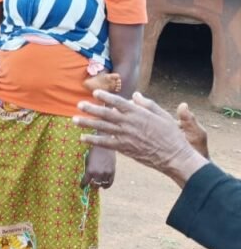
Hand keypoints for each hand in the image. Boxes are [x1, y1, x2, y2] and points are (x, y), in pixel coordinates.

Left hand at [74, 90, 208, 177]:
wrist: (174, 156)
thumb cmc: (171, 134)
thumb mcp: (162, 114)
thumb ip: (147, 104)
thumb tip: (134, 95)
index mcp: (138, 113)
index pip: (118, 102)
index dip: (106, 96)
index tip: (95, 92)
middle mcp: (129, 123)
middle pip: (106, 114)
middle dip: (91, 108)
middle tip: (79, 104)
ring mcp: (125, 136)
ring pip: (102, 127)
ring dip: (87, 123)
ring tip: (74, 120)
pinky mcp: (124, 148)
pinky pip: (105, 143)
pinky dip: (93, 140)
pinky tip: (83, 138)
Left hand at [81, 146, 115, 188]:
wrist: (104, 146)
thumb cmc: (93, 152)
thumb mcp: (87, 161)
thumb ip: (88, 170)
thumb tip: (86, 177)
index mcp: (90, 170)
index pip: (85, 182)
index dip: (83, 185)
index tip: (82, 186)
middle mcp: (98, 173)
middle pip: (94, 185)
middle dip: (92, 185)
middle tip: (90, 184)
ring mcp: (106, 173)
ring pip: (102, 184)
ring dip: (99, 185)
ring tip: (97, 184)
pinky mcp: (112, 172)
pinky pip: (110, 182)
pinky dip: (106, 185)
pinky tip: (104, 186)